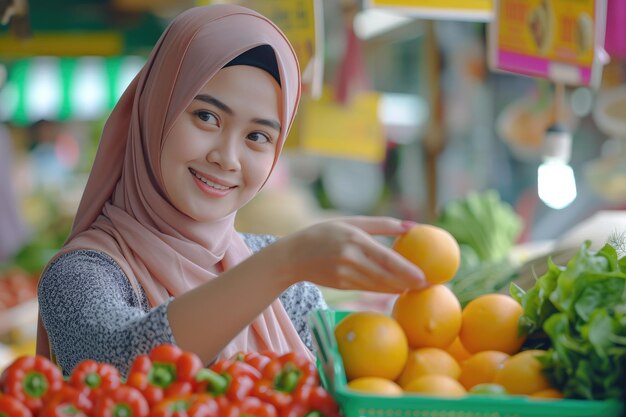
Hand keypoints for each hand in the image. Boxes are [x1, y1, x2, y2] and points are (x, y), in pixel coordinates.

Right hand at [275, 216, 426, 292]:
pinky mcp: (341, 285)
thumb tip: (412, 226)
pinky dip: (384, 289)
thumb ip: (381, 224)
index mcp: (354, 240)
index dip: (407, 270)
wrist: (292, 255)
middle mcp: (350, 259)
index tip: (425, 276)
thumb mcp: (351, 222)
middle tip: (427, 285)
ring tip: (416, 287)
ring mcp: (344, 275)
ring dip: (398, 288)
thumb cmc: (324, 233)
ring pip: (378, 285)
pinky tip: (397, 288)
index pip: (387, 258)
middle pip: (385, 275)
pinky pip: (368, 288)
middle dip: (408, 282)